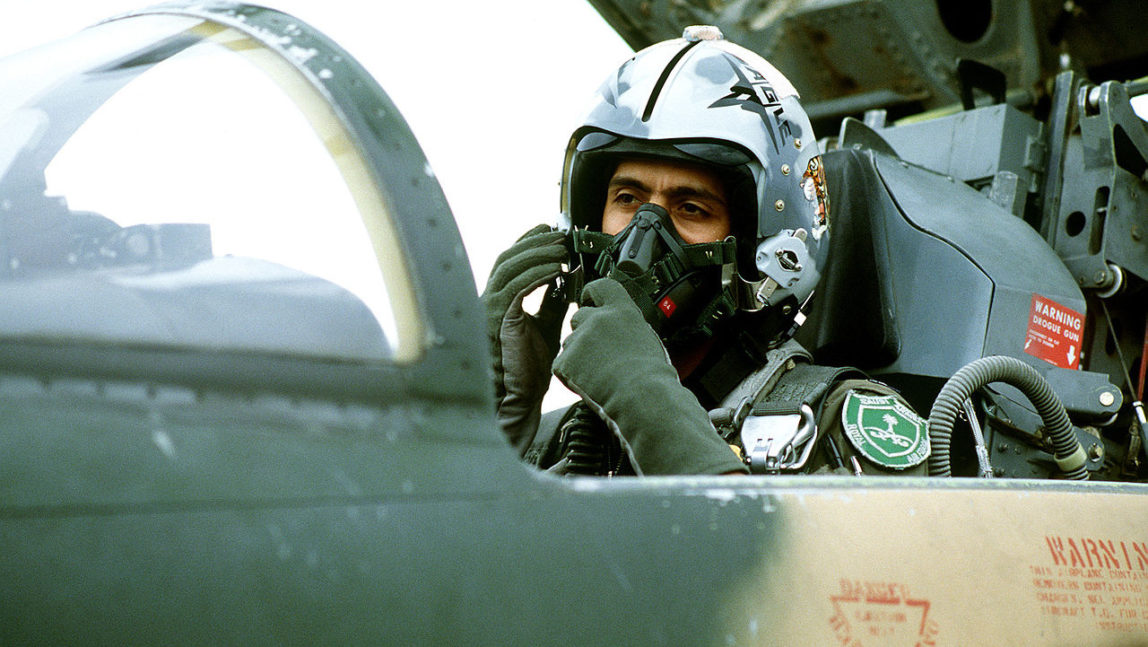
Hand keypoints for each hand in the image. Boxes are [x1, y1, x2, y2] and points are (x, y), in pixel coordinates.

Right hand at [482, 224, 569, 449]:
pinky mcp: (499, 319)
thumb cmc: (529, 367)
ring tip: (561, 249)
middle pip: (509, 257)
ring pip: (510, 267)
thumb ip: (554, 299)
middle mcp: (490, 300)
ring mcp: (491, 309)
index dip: (528, 240)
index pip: (511, 260)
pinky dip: (537, 274)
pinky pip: (517, 287)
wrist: (520, 396)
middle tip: (559, 235)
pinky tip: (555, 270)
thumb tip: (571, 274)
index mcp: (500, 300)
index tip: (550, 228)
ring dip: (538, 254)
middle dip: (535, 242)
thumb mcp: (548, 324)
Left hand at [552, 278, 746, 474]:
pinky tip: (591, 384)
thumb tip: (620, 327)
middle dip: (584, 331)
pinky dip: (571, 375)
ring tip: (600, 374)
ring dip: (579, 354)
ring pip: (570, 342)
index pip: (600, 286)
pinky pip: (562, 365)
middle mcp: (598, 319)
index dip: (592, 293)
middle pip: (579, 316)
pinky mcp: (565, 361)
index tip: (590, 298)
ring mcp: (579, 339)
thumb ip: (628, 326)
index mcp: (623, 311)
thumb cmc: (654, 377)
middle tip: (598, 352)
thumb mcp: (648, 338)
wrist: (643, 400)